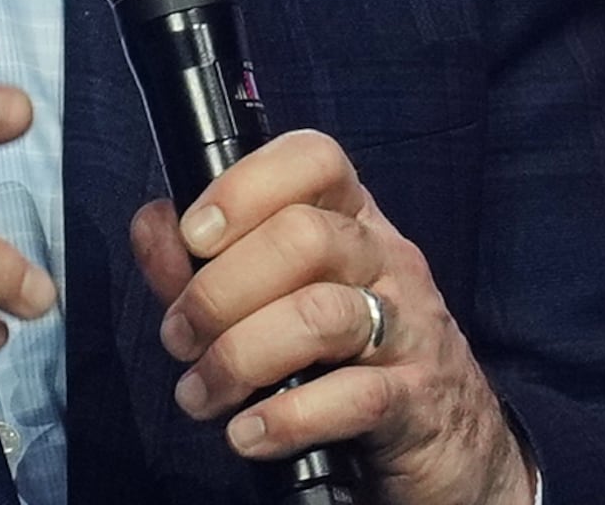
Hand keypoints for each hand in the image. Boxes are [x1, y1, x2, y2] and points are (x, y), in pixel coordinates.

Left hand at [131, 128, 532, 504]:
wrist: (451, 446)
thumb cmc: (347, 361)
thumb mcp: (277, 300)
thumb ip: (206, 263)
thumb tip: (153, 225)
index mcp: (351, 221)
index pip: (314, 158)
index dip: (243, 186)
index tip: (193, 236)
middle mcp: (386, 260)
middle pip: (303, 237)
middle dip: (218, 291)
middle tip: (181, 338)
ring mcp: (410, 328)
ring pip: (320, 315)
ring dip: (238, 356)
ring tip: (201, 394)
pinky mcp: (417, 400)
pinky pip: (352, 397)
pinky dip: (286, 418)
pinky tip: (248, 434)